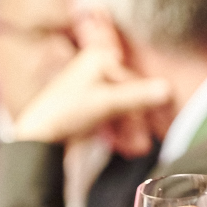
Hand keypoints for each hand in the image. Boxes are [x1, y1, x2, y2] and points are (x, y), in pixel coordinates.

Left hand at [13, 12, 170, 149]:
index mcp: (99, 58)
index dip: (150, 103)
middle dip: (139, 120)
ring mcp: (93, 87)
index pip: (135, 80)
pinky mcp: (90, 105)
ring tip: (138, 148)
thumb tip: (168, 89)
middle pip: (129, 95)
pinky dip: (121, 130)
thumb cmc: (66, 112)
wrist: (38, 137)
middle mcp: (97, 68)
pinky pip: (113, 116)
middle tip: (150, 140)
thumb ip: (138, 96)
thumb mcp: (107, 103)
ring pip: (122, 108)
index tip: (165, 121)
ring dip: (132, 129)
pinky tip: (129, 146)